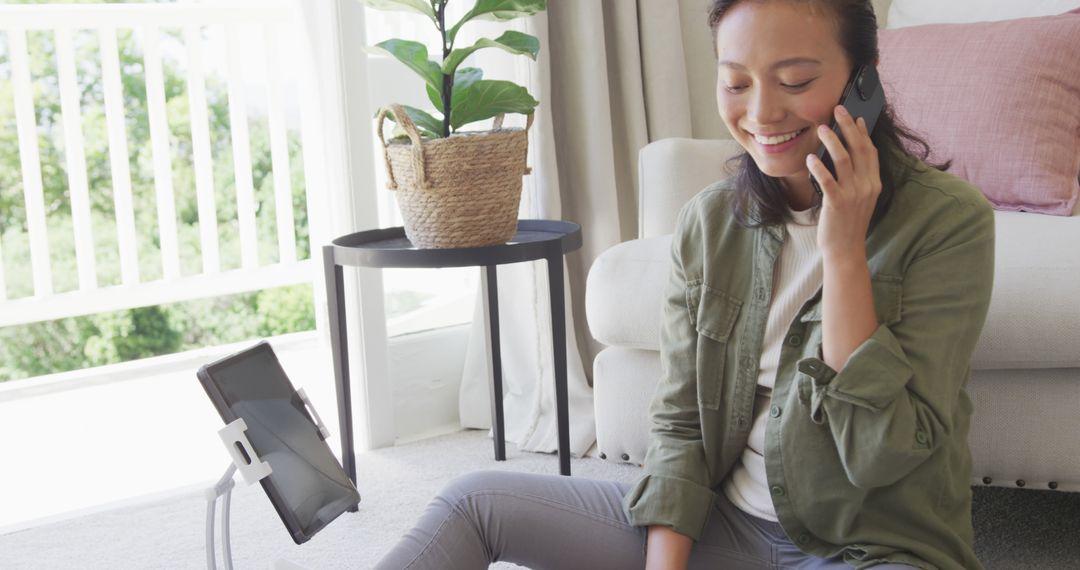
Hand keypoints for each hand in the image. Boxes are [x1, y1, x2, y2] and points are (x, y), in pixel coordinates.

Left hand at [806, 105, 881, 258]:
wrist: (846, 249)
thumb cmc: (848, 223)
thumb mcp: (859, 198)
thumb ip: (858, 178)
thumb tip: (849, 156)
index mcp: (873, 183)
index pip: (870, 151)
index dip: (862, 133)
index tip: (855, 116)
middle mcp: (866, 186)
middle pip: (859, 149)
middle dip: (847, 127)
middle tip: (837, 109)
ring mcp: (853, 195)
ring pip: (844, 160)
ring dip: (832, 141)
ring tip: (821, 128)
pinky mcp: (837, 203)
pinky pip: (828, 180)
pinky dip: (819, 167)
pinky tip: (810, 157)